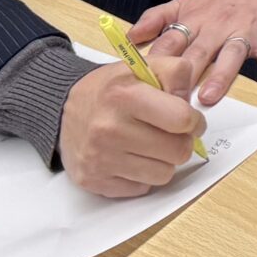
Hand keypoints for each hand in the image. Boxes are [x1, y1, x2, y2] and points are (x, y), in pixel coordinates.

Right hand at [58, 39, 209, 197]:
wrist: (61, 110)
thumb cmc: (110, 91)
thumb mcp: (142, 67)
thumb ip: (176, 74)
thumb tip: (192, 105)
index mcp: (124, 96)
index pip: (182, 120)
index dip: (194, 121)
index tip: (190, 120)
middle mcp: (109, 129)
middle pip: (178, 151)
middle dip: (181, 142)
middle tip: (170, 134)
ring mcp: (100, 158)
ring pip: (164, 174)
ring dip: (164, 161)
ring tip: (150, 145)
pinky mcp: (94, 181)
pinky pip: (142, 188)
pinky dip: (143, 176)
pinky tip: (131, 158)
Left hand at [130, 0, 256, 106]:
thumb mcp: (187, 1)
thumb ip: (156, 18)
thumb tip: (130, 37)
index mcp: (194, 19)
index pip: (170, 43)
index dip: (156, 66)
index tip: (145, 88)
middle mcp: (218, 26)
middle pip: (197, 53)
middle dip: (183, 78)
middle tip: (170, 104)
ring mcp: (246, 33)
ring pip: (231, 55)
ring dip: (220, 76)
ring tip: (207, 97)